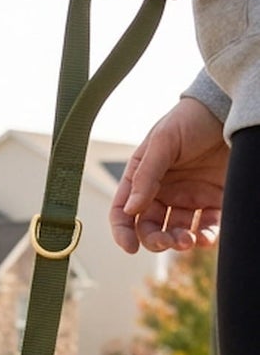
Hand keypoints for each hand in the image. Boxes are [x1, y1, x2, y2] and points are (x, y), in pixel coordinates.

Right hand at [110, 97, 228, 253]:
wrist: (231, 106)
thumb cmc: (191, 118)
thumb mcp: (163, 142)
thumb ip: (146, 176)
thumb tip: (131, 210)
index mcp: (142, 179)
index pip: (123, 212)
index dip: (123, 233)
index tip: (130, 248)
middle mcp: (162, 192)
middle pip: (150, 228)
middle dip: (156, 240)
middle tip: (168, 242)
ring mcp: (188, 197)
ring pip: (177, 232)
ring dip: (179, 242)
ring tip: (188, 241)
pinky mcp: (213, 199)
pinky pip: (206, 226)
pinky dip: (205, 236)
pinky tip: (205, 237)